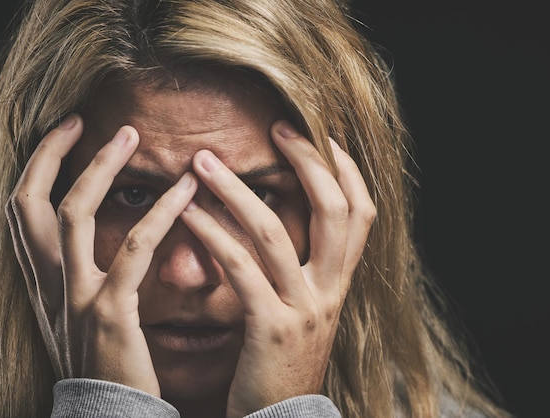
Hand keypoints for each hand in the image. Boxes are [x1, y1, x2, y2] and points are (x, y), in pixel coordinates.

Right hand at [5, 114, 197, 394]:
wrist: (110, 415)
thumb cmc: (105, 363)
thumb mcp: (78, 315)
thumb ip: (80, 274)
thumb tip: (96, 238)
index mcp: (42, 283)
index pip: (22, 211)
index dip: (39, 165)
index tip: (68, 131)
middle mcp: (48, 285)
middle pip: (32, 202)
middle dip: (56, 155)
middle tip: (94, 122)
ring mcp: (75, 298)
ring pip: (75, 214)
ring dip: (102, 168)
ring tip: (134, 137)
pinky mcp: (110, 314)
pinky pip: (134, 251)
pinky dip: (160, 214)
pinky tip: (186, 192)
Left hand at [180, 120, 375, 416]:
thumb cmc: (283, 362)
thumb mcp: (305, 312)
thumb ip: (302, 271)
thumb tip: (280, 222)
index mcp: (340, 283)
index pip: (362, 213)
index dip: (349, 170)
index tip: (325, 135)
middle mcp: (330, 290)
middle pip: (333, 209)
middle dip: (308, 162)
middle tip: (277, 128)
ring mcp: (304, 309)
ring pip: (275, 232)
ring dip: (237, 190)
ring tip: (203, 162)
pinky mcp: (271, 328)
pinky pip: (241, 269)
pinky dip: (212, 234)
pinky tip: (187, 213)